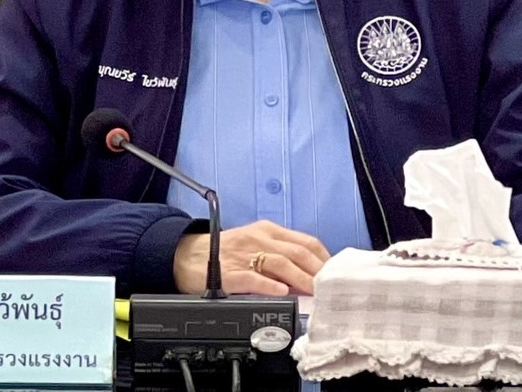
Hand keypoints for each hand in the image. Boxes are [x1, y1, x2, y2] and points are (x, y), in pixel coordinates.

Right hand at [174, 219, 330, 295]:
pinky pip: (252, 278)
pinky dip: (269, 284)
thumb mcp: (255, 243)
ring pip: (279, 263)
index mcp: (267, 230)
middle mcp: (258, 239)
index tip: (334, 273)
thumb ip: (280, 255)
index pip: (305, 241)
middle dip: (316, 270)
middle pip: (296, 252)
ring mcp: (243, 255)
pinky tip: (281, 291)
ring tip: (313, 291)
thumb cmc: (225, 251)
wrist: (187, 254)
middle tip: (329, 286)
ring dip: (300, 278)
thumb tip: (308, 274)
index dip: (323, 258)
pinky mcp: (229, 273)